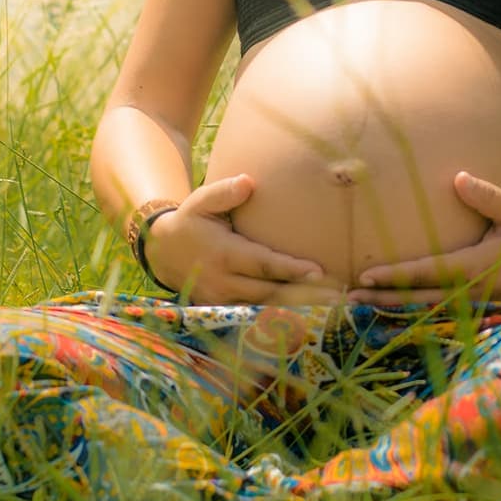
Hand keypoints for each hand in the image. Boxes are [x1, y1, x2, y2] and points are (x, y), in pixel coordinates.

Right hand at [144, 175, 342, 305]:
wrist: (162, 252)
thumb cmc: (191, 220)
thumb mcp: (200, 201)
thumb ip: (224, 192)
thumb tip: (248, 182)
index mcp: (224, 254)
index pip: (262, 264)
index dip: (290, 269)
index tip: (318, 270)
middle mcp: (224, 282)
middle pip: (270, 292)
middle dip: (305, 296)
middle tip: (339, 297)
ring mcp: (223, 301)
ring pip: (266, 309)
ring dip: (299, 310)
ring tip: (333, 309)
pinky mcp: (224, 310)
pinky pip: (256, 317)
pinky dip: (282, 319)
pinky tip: (309, 319)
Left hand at [348, 172, 500, 304]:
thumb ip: (488, 197)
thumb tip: (458, 178)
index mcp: (476, 267)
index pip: (428, 272)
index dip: (396, 275)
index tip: (366, 275)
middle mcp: (470, 293)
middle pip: (418, 299)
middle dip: (382, 299)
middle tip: (349, 297)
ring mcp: (472, 309)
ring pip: (424, 312)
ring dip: (391, 311)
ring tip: (358, 307)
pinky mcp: (473, 316)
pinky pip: (436, 318)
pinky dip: (410, 317)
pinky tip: (386, 316)